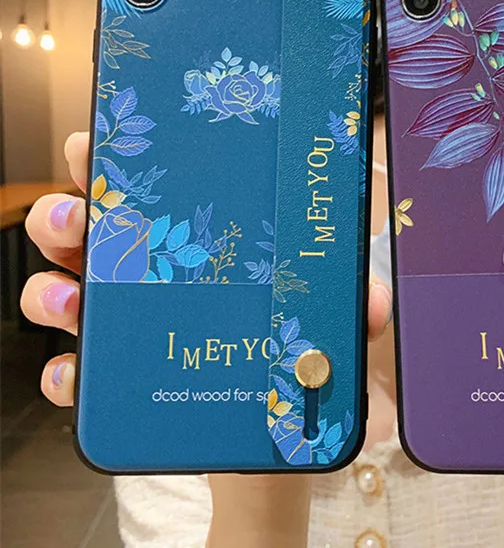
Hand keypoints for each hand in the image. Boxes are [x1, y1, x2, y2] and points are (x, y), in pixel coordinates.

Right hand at [23, 131, 392, 407]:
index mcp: (191, 243)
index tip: (95, 146)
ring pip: (59, 293)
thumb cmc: (286, 352)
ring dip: (50, 290)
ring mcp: (126, 329)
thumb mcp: (322, 318)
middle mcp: (149, 276)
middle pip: (86, 233)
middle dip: (64, 216)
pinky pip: (70, 373)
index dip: (109, 164)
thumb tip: (377, 305)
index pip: (143, 191)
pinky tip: (75, 374)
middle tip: (79, 217)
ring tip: (72, 298)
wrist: (267, 434)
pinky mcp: (116, 385)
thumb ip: (349, 306)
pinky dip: (62, 373)